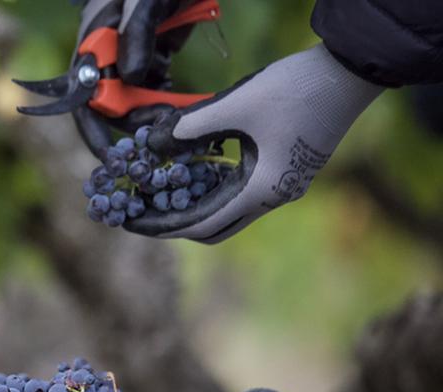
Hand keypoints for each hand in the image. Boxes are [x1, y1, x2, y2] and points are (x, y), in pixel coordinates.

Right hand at [74, 0, 191, 156]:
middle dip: (134, 122)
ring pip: (134, 101)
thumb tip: (131, 78)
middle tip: (165, 128)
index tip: (110, 156)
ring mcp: (130, 56)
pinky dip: (167, 100)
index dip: (94, 128)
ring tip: (178, 113)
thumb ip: (137, 33)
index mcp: (93, 41)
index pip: (83, 94)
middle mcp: (107, 54)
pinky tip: (181, 99)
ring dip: (153, 113)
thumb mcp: (146, 0)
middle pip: (109, 104)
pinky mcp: (152, 56)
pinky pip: (154, 89)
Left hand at [124, 44, 383, 242]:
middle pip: (215, 225)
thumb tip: (149, 143)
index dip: (165, 226)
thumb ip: (191, 127)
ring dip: (195, 203)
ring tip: (158, 193)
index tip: (134, 224)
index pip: (203, 224)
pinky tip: (192, 171)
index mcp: (262, 191)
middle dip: (175, 221)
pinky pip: (241, 189)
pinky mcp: (285, 168)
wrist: (350, 72)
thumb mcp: (236, 105)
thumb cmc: (296, 88)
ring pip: (229, 208)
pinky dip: (213, 186)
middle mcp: (273, 196)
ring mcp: (282, 184)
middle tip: (141, 212)